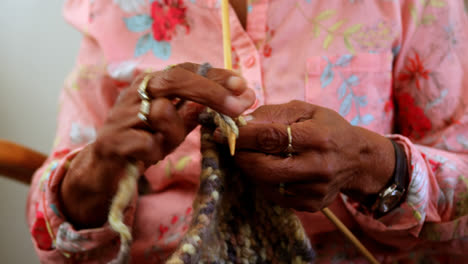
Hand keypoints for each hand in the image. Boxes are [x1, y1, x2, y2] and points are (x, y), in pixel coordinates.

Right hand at [60, 63, 254, 227]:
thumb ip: (197, 110)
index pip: (186, 70)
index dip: (215, 76)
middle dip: (209, 92)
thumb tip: (236, 98)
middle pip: (175, 79)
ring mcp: (122, 114)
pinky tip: (147, 156)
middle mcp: (137, 92)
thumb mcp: (175, 125)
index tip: (243, 85)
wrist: (105, 169)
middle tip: (238, 107)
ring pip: (163, 112)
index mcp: (153, 84)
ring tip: (162, 143)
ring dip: (173, 134)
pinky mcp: (113, 139)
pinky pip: (148, 143)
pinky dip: (155, 152)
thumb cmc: (144, 141)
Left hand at [225, 100, 394, 211]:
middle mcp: (318, 167)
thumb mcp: (306, 110)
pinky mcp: (311, 205)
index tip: (223, 132)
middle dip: (241, 156)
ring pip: (266, 184)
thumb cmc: (328, 129)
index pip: (270, 138)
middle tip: (233, 146)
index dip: (242, 136)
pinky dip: (264, 182)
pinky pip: (275, 195)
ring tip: (251, 155)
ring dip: (251, 169)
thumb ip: (273, 113)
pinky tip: (269, 169)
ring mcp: (315, 190)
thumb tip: (241, 122)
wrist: (358, 160)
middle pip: (264, 167)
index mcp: (317, 137)